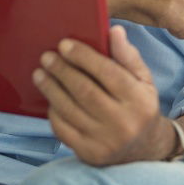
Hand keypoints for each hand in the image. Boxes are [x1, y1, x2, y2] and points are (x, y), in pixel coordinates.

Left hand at [33, 25, 175, 165]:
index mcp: (139, 100)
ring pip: (69, 109)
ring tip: (40, 74)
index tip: (64, 44)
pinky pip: (63, 129)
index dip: (83, 57)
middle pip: (84, 90)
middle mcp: (123, 122)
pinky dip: (53, 111)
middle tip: (47, 57)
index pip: (108, 73)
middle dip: (62, 70)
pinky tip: (50, 98)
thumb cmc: (140, 107)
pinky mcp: (89, 153)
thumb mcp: (143, 80)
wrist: (144, 150)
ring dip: (51, 89)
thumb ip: (128, 56)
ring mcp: (105, 141)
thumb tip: (114, 30)